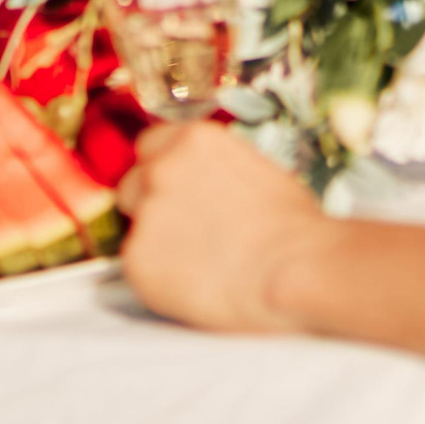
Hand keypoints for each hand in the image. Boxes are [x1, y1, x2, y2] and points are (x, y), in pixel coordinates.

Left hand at [116, 123, 335, 333]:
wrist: (290, 269)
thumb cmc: (291, 225)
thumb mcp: (255, 170)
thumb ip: (214, 170)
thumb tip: (204, 187)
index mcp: (191, 140)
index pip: (151, 145)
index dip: (164, 169)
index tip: (178, 190)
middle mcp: (159, 169)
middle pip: (133, 184)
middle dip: (152, 205)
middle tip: (185, 231)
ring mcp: (145, 214)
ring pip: (135, 228)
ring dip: (157, 241)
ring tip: (199, 263)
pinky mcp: (136, 260)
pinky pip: (139, 266)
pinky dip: (159, 276)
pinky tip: (196, 283)